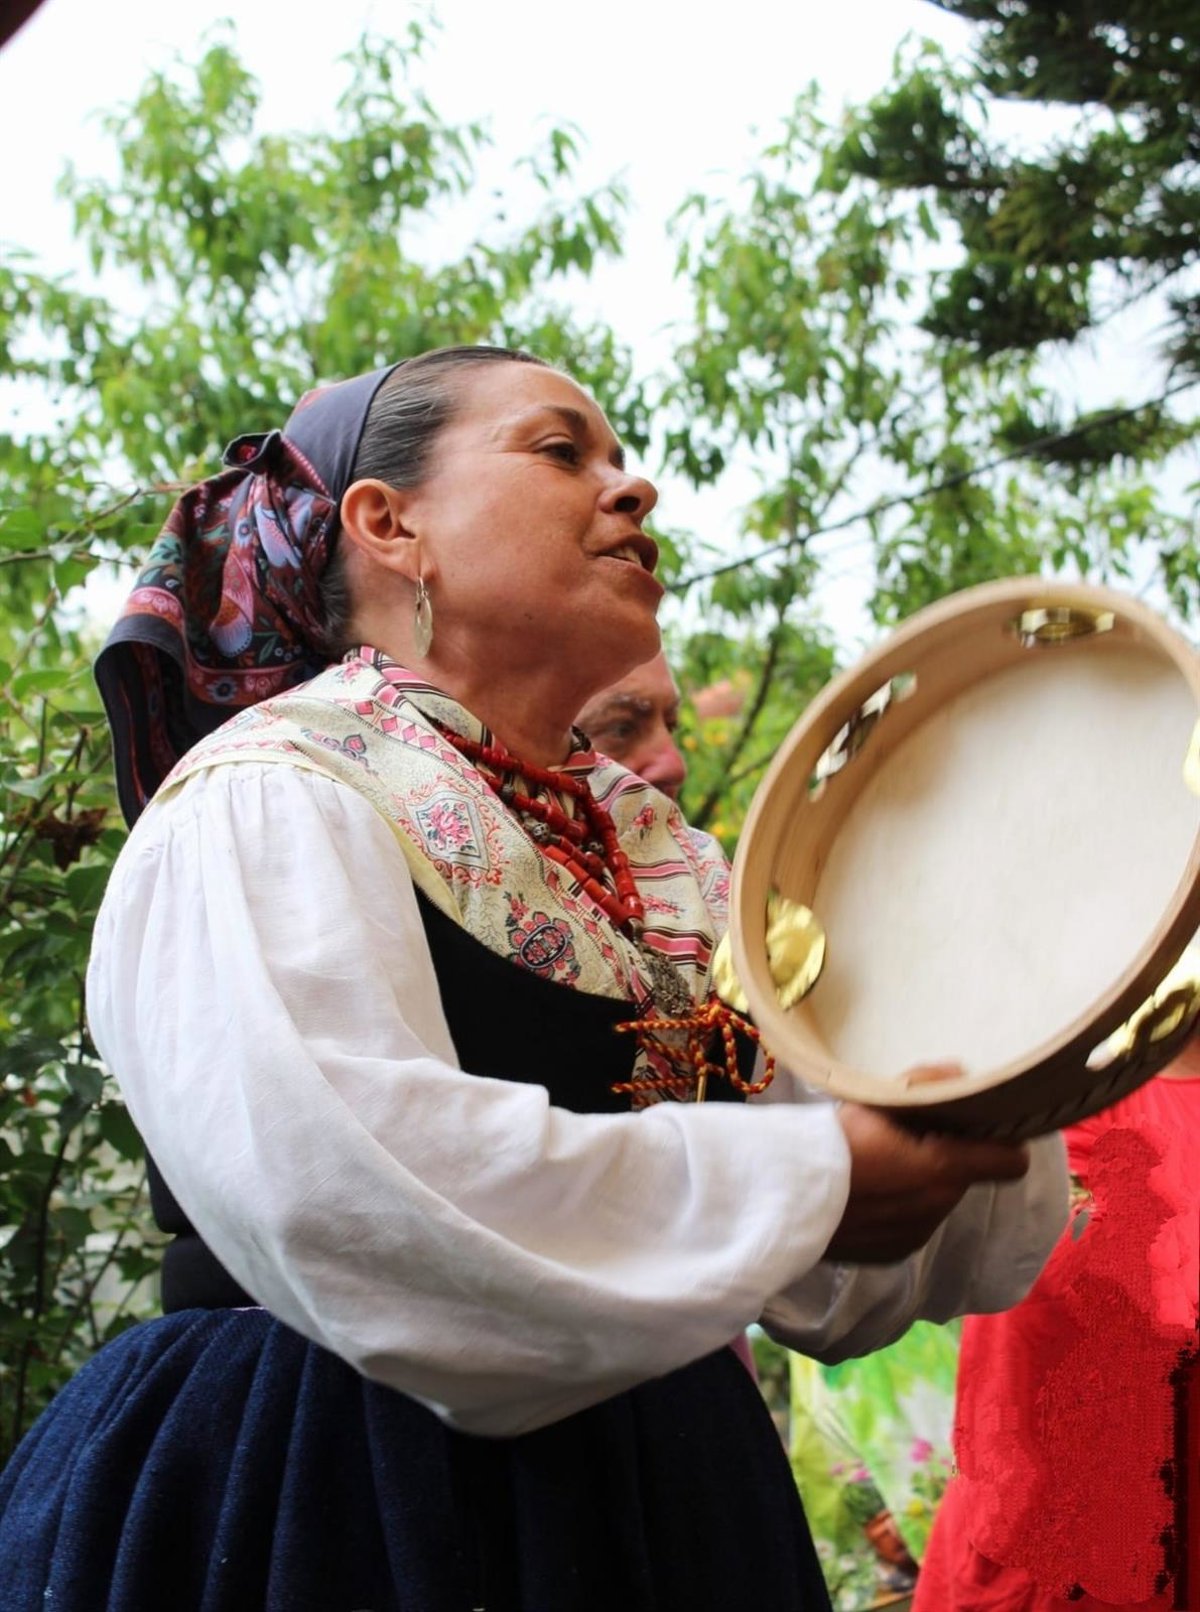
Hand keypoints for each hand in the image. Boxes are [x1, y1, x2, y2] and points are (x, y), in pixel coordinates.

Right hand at [824, 1062, 1029, 1264]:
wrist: (781, 1199)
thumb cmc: (829, 1143)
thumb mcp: (875, 1102)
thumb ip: (925, 1084)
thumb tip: (964, 1074)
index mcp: (942, 1169)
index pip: (1010, 1161)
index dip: (1003, 1141)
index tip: (982, 1126)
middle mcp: (938, 1208)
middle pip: (963, 1175)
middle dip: (944, 1156)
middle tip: (903, 1137)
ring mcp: (917, 1236)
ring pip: (935, 1201)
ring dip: (918, 1183)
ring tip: (875, 1166)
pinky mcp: (894, 1254)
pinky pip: (911, 1224)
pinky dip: (897, 1209)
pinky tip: (863, 1195)